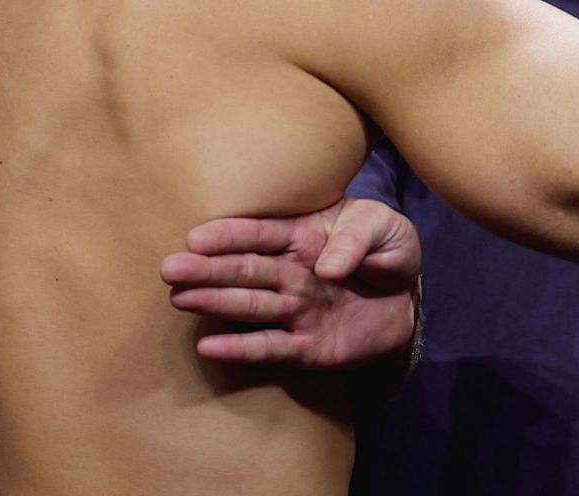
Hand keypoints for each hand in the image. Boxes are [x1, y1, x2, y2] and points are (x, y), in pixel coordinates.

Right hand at [161, 197, 421, 366]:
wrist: (409, 297)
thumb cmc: (389, 249)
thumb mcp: (385, 230)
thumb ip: (357, 240)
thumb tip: (328, 265)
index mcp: (304, 236)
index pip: (262, 233)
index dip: (230, 234)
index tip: (196, 237)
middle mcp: (291, 272)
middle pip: (245, 269)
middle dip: (207, 269)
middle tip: (169, 269)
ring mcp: (295, 309)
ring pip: (249, 305)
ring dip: (214, 302)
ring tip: (178, 299)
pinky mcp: (306, 345)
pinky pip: (269, 347)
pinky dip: (240, 348)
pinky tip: (208, 346)